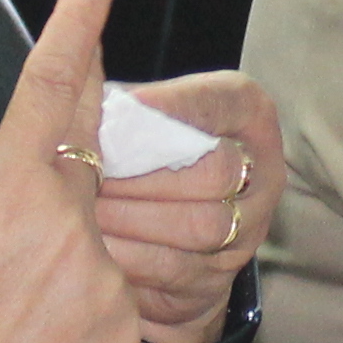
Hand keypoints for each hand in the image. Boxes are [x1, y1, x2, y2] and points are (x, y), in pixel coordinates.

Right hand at [0, 0, 142, 342]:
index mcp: (12, 192)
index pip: (57, 81)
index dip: (82, 17)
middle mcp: (75, 229)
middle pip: (81, 159)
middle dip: (51, 166)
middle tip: (2, 226)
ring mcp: (109, 285)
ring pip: (92, 238)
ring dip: (53, 253)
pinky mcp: (129, 336)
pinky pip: (108, 296)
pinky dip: (73, 307)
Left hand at [89, 65, 280, 342]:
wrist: (159, 230)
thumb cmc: (141, 156)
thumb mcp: (139, 116)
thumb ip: (121, 99)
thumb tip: (80, 64)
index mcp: (247, 114)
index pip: (224, 102)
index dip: (177, 107)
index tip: (125, 108)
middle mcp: (262, 171)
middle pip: (217, 171)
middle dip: (147, 176)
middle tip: (92, 174)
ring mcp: (248, 229)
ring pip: (201, 225)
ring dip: (136, 219)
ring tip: (86, 210)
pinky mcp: (221, 278)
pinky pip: (179, 268)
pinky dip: (132, 258)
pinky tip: (96, 247)